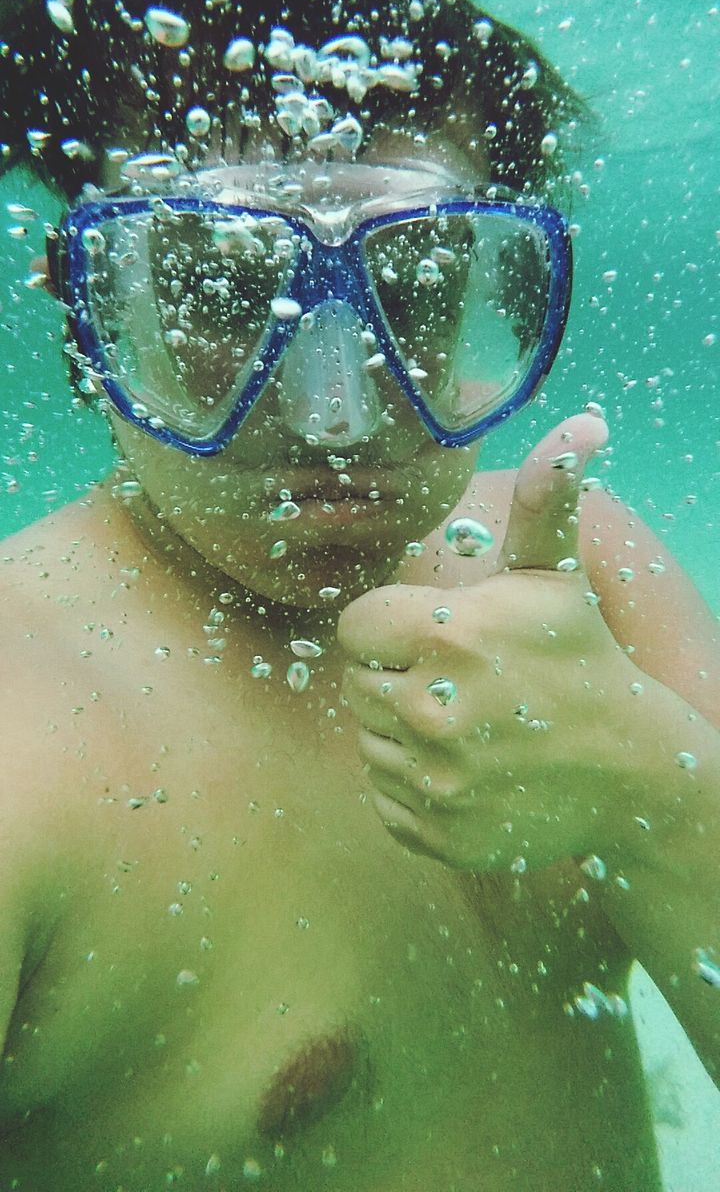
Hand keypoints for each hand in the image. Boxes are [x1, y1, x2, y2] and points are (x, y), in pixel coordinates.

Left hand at [338, 413, 637, 871]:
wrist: (627, 771)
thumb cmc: (578, 660)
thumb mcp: (555, 577)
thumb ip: (544, 501)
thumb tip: (581, 426)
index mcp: (450, 636)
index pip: (354, 628)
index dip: (389, 629)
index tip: (432, 635)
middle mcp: (432, 711)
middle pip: (355, 685)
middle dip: (395, 677)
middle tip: (453, 681)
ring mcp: (433, 781)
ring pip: (367, 743)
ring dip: (401, 732)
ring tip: (462, 723)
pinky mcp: (433, 834)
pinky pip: (384, 799)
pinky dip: (412, 786)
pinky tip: (463, 769)